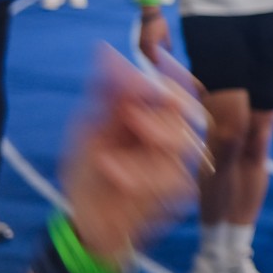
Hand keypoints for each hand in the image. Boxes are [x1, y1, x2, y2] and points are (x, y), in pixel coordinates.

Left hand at [60, 47, 202, 263]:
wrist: (85, 223)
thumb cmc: (88, 173)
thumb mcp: (86, 128)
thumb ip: (103, 93)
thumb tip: (104, 50)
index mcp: (152, 117)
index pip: (176, 87)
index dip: (170, 74)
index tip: (155, 63)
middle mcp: (172, 137)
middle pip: (187, 111)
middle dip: (157, 112)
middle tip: (126, 118)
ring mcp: (178, 164)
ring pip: (181, 143)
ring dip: (141, 151)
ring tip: (107, 163)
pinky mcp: (179, 192)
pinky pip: (173, 178)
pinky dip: (141, 178)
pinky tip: (117, 181)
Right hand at [138, 10, 170, 64]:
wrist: (150, 13)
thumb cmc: (159, 22)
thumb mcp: (166, 33)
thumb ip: (168, 43)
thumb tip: (170, 50)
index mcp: (152, 42)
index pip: (153, 55)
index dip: (156, 61)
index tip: (159, 65)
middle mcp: (145, 42)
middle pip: (147, 55)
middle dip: (151, 61)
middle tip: (156, 66)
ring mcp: (140, 40)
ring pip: (142, 52)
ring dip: (146, 57)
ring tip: (151, 61)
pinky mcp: (138, 38)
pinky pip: (140, 48)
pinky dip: (143, 52)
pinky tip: (147, 54)